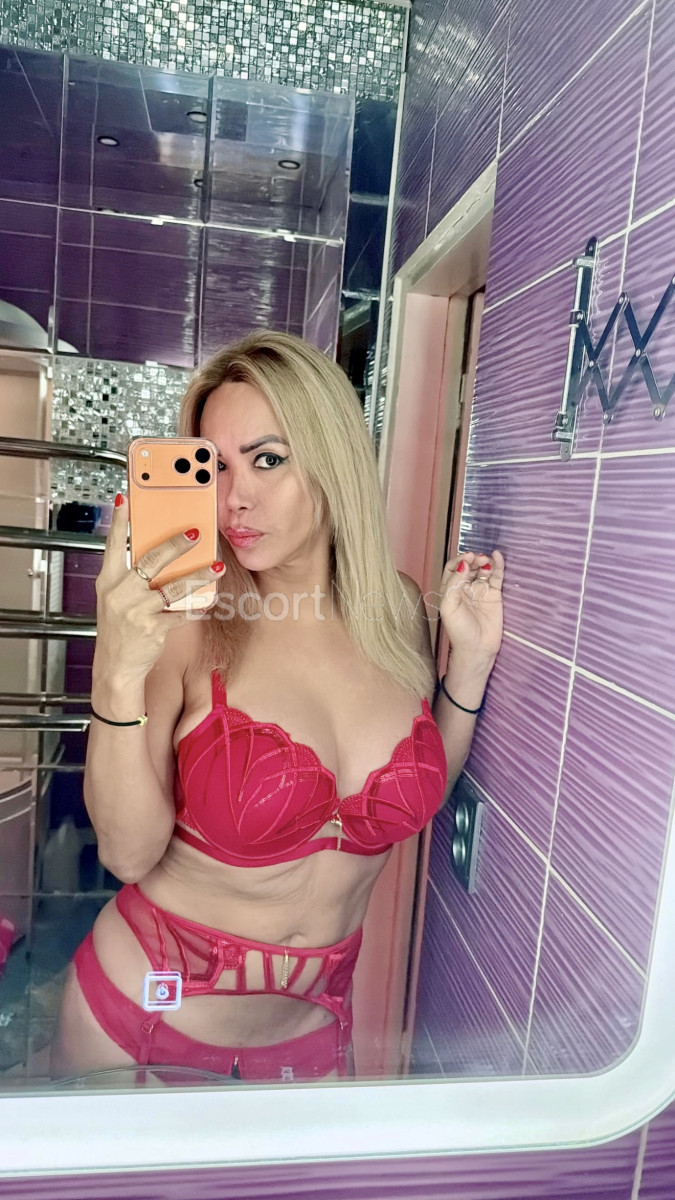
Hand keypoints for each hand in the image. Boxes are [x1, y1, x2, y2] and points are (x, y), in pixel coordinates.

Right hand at [93, 495, 224, 680]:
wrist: (116, 667)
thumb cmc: (119, 630)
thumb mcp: (116, 599)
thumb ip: (131, 577)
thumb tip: (161, 554)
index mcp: (108, 581)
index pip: (113, 544)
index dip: (120, 521)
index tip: (127, 498)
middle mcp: (120, 593)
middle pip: (151, 560)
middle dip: (175, 544)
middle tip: (195, 533)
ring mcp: (136, 610)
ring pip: (174, 587)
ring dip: (199, 576)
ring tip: (216, 567)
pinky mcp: (153, 628)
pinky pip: (181, 613)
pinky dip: (196, 608)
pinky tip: (208, 602)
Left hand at [438, 550, 503, 663]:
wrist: (477, 648)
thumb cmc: (459, 631)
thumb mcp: (449, 607)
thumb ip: (453, 585)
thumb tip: (464, 564)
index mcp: (450, 590)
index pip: (453, 568)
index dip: (459, 560)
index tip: (467, 559)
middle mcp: (465, 587)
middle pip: (469, 566)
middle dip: (473, 560)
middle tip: (478, 558)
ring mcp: (481, 590)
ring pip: (482, 569)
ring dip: (484, 561)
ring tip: (486, 559)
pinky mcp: (495, 594)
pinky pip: (496, 576)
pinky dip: (498, 566)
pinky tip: (498, 557)